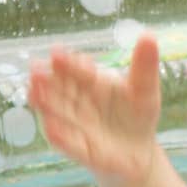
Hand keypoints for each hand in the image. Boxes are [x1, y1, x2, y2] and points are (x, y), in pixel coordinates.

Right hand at [28, 34, 161, 183]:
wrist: (139, 152)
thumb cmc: (138, 114)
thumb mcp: (145, 89)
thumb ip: (144, 66)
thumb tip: (148, 34)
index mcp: (88, 81)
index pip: (74, 68)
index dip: (67, 62)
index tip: (59, 54)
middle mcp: (74, 100)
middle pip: (57, 88)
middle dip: (47, 80)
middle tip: (37, 70)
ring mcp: (72, 124)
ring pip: (55, 112)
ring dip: (45, 103)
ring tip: (37, 94)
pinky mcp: (77, 148)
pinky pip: (66, 142)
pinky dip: (61, 136)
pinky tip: (54, 129)